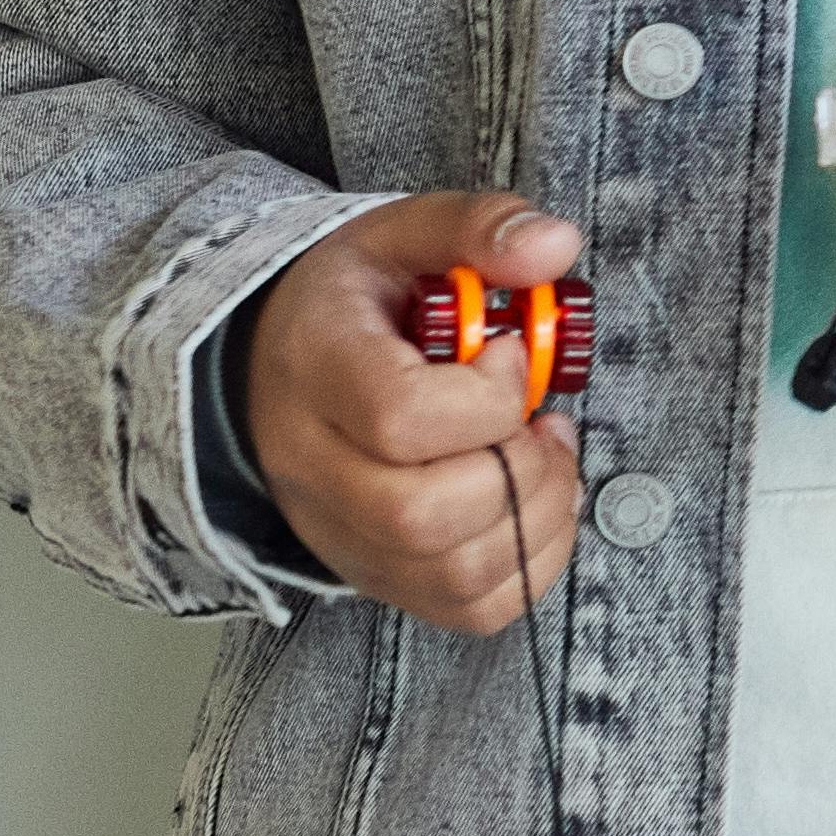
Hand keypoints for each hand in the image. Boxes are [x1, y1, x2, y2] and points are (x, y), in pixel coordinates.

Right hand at [235, 189, 585, 633]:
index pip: (399, 418)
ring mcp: (338, 533)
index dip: (486, 395)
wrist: (278, 363)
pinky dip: (533, 561)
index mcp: (314, 370)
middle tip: (538, 419)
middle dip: (518, 468)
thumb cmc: (357, 303)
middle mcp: (312, 468)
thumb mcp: (405, 236)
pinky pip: (469, 608)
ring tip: (543, 452)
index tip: (511, 354)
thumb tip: (557, 245)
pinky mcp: (376, 573)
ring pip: (451, 573)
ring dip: (538, 513)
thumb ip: (479, 227)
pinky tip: (535, 495)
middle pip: (420, 514)